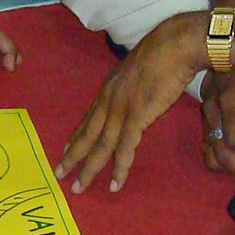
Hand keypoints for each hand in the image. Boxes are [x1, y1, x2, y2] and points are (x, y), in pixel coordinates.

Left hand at [54, 13, 204, 192]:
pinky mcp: (137, 116)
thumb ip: (133, 89)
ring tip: (78, 188)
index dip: (76, 137)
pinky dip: (119, 168)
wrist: (175, 46)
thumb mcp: (138, 72)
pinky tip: (113, 184)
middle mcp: (109, 101)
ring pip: (100, 146)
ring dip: (89, 170)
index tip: (65, 151)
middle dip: (72, 157)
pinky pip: (125, 148)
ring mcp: (120, 109)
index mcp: (108, 89)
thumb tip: (138, 100)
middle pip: (86, 134)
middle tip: (58, 175)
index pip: (88, 119)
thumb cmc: (163, 55)